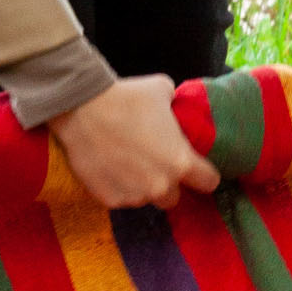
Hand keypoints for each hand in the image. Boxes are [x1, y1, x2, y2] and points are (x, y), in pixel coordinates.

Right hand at [52, 76, 221, 210]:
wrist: (83, 109)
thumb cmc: (127, 98)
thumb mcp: (162, 90)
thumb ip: (174, 104)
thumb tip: (172, 105)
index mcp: (181, 161)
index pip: (208, 182)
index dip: (203, 175)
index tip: (196, 170)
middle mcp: (161, 185)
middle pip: (174, 197)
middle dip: (167, 183)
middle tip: (153, 163)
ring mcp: (134, 196)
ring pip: (145, 199)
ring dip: (141, 186)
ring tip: (126, 163)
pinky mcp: (109, 200)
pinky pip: (120, 198)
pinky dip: (117, 187)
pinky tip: (108, 167)